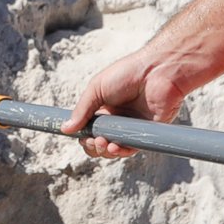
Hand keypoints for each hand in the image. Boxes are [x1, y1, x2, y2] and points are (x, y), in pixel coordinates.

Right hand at [63, 44, 196, 158]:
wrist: (158, 71)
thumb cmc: (127, 73)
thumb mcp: (97, 88)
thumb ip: (82, 110)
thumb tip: (65, 129)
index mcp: (104, 108)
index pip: (89, 129)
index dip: (83, 135)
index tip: (79, 134)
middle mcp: (118, 119)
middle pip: (99, 142)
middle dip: (92, 145)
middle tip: (93, 140)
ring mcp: (132, 127)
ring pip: (114, 149)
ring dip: (104, 151)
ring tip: (102, 142)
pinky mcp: (147, 133)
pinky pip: (131, 148)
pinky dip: (120, 151)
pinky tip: (113, 147)